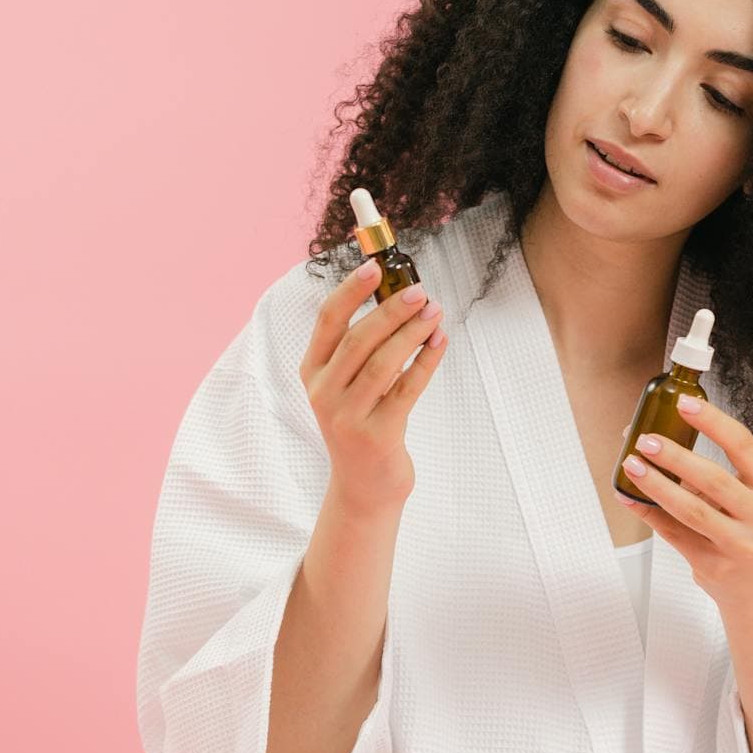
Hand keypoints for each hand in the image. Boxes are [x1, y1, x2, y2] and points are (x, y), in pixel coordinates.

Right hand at [299, 257, 446, 515]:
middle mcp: (323, 392)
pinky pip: (407, 389)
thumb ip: (364, 345)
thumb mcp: (350, 383)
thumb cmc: (362, 421)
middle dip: (391, 310)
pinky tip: (440, 341)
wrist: (363, 485)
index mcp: (313, 371)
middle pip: (358, 339)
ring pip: (384, 363)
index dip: (351, 290)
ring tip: (435, 312)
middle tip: (420, 291)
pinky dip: (426, 361)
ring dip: (413, 333)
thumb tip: (400, 295)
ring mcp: (347, 416)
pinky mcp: (377, 435)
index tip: (375, 267)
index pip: (328, 321)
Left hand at [615, 395, 752, 617]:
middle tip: (646, 440)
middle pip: (714, 479)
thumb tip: (658, 439)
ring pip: (691, 510)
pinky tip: (629, 497)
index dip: (713, 422)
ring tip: (632, 465)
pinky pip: (673, 533)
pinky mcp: (713, 564)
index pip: (743, 445)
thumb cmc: (746, 532)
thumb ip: (711, 475)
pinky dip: (647, 512)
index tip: (685, 403)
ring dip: (656, 485)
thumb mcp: (746, 499)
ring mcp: (737, 543)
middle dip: (676, 456)